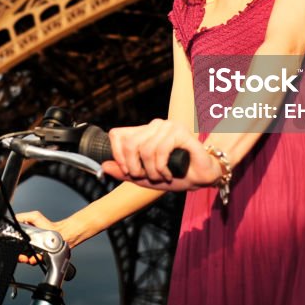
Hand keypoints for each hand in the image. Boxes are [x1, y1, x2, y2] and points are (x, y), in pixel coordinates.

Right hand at [14, 210, 82, 264]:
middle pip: (18, 251)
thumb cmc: (49, 225)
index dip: (13, 244)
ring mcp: (34, 251)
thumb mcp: (34, 217)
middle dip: (18, 255)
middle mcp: (28, 243)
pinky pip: (33, 262)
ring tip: (27, 257)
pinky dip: (33, 261)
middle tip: (20, 255)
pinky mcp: (40, 257)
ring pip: (25, 258)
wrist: (63, 235)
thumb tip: (12, 220)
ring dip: (25, 259)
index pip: (15, 241)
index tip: (13, 246)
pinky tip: (35, 258)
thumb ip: (22, 217)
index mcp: (25, 234)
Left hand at [102, 118, 222, 190]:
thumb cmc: (174, 175)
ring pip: (145, 149)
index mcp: (143, 132)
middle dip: (135, 168)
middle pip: (129, 144)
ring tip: (162, 176)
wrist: (200, 178)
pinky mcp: (180, 132)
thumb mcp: (144, 178)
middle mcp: (154, 126)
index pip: (117, 135)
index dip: (118, 155)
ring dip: (152, 171)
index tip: (128, 171)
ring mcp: (167, 126)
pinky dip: (162, 168)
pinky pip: (161, 150)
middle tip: (148, 177)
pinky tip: (169, 173)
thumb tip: (104, 166)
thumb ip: (124, 172)